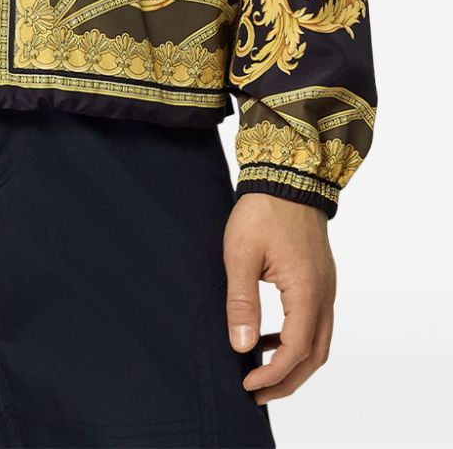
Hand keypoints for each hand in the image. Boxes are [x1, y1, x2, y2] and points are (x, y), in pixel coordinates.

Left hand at [223, 193, 335, 405]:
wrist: (287, 174)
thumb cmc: (262, 212)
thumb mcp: (241, 256)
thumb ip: (242, 303)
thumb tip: (243, 346)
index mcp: (307, 293)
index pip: (295, 352)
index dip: (273, 374)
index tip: (248, 385)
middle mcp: (324, 295)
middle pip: (314, 355)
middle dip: (288, 380)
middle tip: (258, 394)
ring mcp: (326, 286)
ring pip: (319, 340)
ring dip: (294, 362)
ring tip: (262, 370)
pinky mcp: (320, 278)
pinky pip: (316, 320)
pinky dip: (297, 338)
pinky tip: (270, 336)